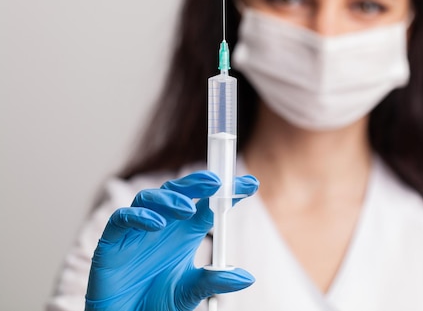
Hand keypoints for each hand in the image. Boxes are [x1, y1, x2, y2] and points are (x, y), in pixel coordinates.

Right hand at [85, 171, 258, 310]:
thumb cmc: (156, 302)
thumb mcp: (190, 291)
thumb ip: (213, 281)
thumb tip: (246, 278)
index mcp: (185, 232)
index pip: (209, 204)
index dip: (228, 191)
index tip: (251, 184)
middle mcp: (163, 225)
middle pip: (180, 192)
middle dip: (198, 183)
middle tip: (217, 181)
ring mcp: (138, 230)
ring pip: (151, 198)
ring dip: (171, 198)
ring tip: (188, 208)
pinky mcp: (113, 241)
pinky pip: (123, 219)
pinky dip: (139, 216)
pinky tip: (156, 223)